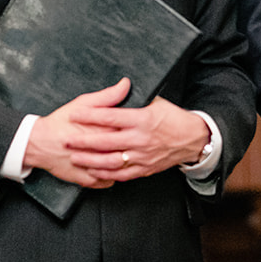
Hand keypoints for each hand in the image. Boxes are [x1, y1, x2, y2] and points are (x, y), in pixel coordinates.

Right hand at [23, 78, 131, 188]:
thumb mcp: (84, 103)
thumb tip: (125, 85)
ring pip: (119, 169)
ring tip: (128, 157)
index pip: (130, 129)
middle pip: (127, 151)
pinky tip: (114, 170)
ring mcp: (94, 167)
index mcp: (103, 130)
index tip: (142, 125)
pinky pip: (107, 182)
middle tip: (139, 142)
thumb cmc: (60, 122)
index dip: (138, 128)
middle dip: (135, 147)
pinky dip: (112, 177)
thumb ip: (108, 96)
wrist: (38, 143)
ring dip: (125, 164)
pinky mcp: (87, 180)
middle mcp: (100, 150)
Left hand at [65, 87, 211, 183]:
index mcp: (142, 119)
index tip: (75, 114)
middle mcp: (140, 139)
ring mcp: (142, 156)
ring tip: (75, 158)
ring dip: (91, 161)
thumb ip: (137, 98)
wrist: (194, 139)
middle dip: (84, 141)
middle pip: (106, 141)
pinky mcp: (145, 168)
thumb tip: (121, 87)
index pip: (111, 117)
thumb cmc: (175, 119)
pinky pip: (122, 173)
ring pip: (111, 161)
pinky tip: (94, 171)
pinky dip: (106, 174)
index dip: (91, 116)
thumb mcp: (157, 102)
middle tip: (67, 140)